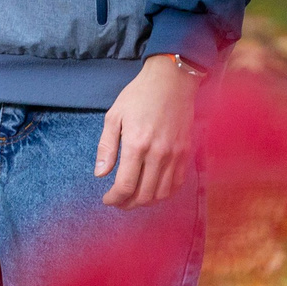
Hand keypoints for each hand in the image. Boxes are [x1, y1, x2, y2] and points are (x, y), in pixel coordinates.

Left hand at [96, 53, 200, 207]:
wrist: (171, 81)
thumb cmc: (139, 95)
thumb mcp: (114, 116)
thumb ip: (106, 147)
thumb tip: (100, 174)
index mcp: (136, 144)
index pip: (125, 185)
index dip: (114, 199)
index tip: (107, 199)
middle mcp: (158, 154)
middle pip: (144, 195)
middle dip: (128, 204)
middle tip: (118, 202)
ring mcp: (175, 155)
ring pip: (161, 194)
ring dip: (146, 202)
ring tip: (134, 198)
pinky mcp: (186, 154)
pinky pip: (177, 184)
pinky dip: (164, 193)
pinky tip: (153, 190)